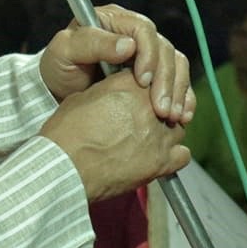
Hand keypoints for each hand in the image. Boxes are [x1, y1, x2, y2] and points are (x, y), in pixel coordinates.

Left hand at [39, 4, 193, 126]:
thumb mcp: (64, 51)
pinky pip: (179, 81)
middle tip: (161, 109)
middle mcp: (136, 34)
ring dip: (178, 91)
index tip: (143, 81)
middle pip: (165, 49)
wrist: (58, 92)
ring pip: (177, 64)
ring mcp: (148, 53)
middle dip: (166, 80)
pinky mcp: (156, 73)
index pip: (144, 30)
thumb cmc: (59, 67)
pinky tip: (183, 116)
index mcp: (115, 20)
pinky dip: (184, 98)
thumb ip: (91, 43)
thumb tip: (128, 45)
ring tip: (172, 117)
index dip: (148, 54)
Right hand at [40, 69, 190, 199]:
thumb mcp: (83, 98)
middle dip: (159, 111)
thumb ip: (109, 90)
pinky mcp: (161, 162)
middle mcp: (150, 107)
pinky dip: (174, 157)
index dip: (146, 90)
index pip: (152, 79)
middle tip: (142, 122)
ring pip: (178, 128)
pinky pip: (183, 155)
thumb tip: (117, 93)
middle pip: (168, 102)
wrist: (64, 168)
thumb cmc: (67, 134)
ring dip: (167, 132)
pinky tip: (157, 158)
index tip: (138, 100)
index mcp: (131, 86)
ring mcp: (158, 135)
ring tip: (148, 141)